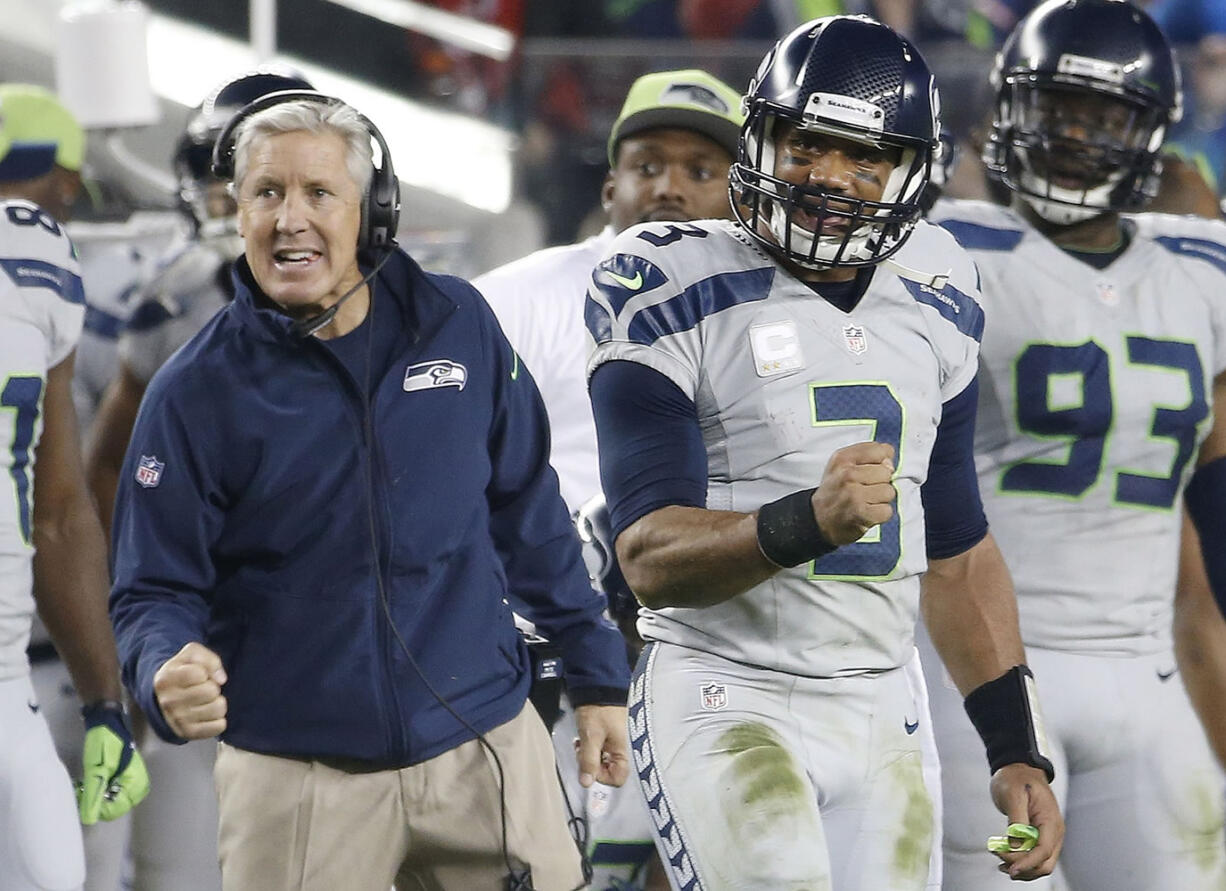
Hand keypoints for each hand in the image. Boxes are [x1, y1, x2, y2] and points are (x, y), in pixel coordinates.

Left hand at [77, 701, 149, 823]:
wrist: (107, 722)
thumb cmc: (104, 743)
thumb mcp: (95, 768)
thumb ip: (93, 794)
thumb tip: (89, 820)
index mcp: (136, 784)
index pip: (115, 810)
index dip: (96, 806)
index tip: (84, 794)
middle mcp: (138, 786)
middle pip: (114, 808)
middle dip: (96, 803)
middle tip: (83, 789)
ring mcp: (134, 782)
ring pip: (112, 802)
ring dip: (96, 798)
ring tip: (85, 786)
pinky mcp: (126, 778)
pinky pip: (113, 794)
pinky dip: (100, 792)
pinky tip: (92, 783)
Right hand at [152, 642, 227, 739]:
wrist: (165, 697)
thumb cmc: (183, 671)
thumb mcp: (190, 655)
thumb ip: (207, 658)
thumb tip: (221, 679)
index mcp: (165, 679)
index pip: (199, 674)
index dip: (204, 672)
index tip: (197, 675)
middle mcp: (168, 701)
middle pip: (211, 691)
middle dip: (212, 686)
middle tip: (202, 688)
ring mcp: (177, 720)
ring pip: (218, 708)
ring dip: (217, 702)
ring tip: (205, 701)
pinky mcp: (188, 733)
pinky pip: (219, 726)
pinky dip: (219, 719)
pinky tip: (207, 714)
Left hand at [574, 703, 629, 787]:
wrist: (599, 686)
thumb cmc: (598, 710)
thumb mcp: (591, 736)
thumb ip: (589, 761)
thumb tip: (586, 783)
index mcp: (624, 751)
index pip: (618, 778)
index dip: (601, 777)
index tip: (588, 767)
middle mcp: (623, 749)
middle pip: (609, 770)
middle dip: (592, 765)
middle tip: (582, 752)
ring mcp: (617, 742)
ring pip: (603, 760)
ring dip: (590, 755)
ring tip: (581, 743)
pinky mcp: (610, 735)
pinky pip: (601, 750)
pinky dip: (591, 747)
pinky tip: (584, 738)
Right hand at [813, 441, 896, 544]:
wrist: (818, 520)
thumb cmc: (835, 492)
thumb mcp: (843, 465)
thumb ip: (868, 456)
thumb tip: (890, 465)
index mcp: (843, 458)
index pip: (880, 450)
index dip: (880, 462)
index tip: (869, 471)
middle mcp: (847, 474)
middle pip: (887, 472)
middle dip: (880, 483)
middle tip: (864, 490)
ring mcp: (854, 494)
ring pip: (889, 491)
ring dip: (881, 500)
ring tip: (865, 502)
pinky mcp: (860, 513)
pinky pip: (887, 510)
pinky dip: (880, 515)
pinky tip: (867, 513)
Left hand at [989, 763, 1063, 879]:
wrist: (1018, 769)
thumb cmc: (1016, 778)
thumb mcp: (1013, 795)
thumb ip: (1016, 820)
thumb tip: (1015, 844)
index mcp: (1050, 821)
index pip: (1043, 851)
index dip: (1027, 862)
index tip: (1010, 867)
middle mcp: (1053, 832)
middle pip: (1044, 863)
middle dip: (1023, 867)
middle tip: (1000, 861)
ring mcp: (1048, 835)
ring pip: (1040, 864)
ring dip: (1022, 868)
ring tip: (1000, 864)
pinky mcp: (1039, 836)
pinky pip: (1034, 856)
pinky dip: (1021, 861)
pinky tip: (1006, 858)